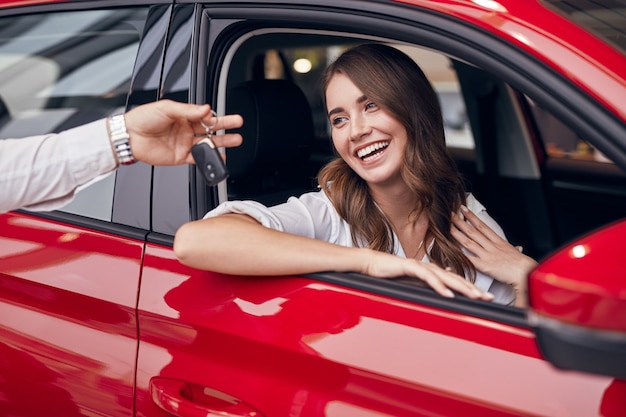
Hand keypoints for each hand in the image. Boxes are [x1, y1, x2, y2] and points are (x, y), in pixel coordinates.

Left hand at [124, 100, 243, 165]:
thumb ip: (187, 110)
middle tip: (238, 123)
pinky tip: (219, 157)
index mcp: (183, 115)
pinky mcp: (181, 156)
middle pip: (211, 128)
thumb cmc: (142, 119)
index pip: (204, 115)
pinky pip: (198, 158)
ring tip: (235, 140)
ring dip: (222, 142)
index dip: (213, 116)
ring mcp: (185, 143)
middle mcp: (186, 129)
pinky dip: (209, 158)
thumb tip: (205, 109)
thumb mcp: (166, 108)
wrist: (129, 137)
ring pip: (208, 143)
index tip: (219, 116)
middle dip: (226, 126)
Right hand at [363, 250, 494, 300]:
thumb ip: (427, 283)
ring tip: (474, 296)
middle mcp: (429, 267)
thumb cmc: (389, 273)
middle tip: (488, 297)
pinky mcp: (411, 267)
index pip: (454, 280)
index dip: (470, 288)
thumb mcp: (411, 281)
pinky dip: (439, 286)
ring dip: (461, 287)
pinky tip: (448, 293)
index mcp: (431, 271)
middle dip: (473, 288)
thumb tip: (442, 287)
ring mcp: (421, 266)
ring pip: (445, 277)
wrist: (371, 264)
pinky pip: (428, 278)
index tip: (484, 297)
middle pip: (455, 279)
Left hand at [450, 205, 536, 306]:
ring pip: (468, 241)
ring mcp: (487, 255)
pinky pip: (469, 259)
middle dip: (460, 222)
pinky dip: (459, 255)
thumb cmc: (523, 265)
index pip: (482, 226)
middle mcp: (491, 246)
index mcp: (498, 242)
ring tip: (448, 226)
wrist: (526, 273)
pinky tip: (451, 250)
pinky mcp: (484, 266)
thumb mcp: (517, 253)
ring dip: (457, 233)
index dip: (472, 217)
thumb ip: (513, 249)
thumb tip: (517, 248)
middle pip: (472, 231)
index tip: (464, 209)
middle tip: (450, 214)